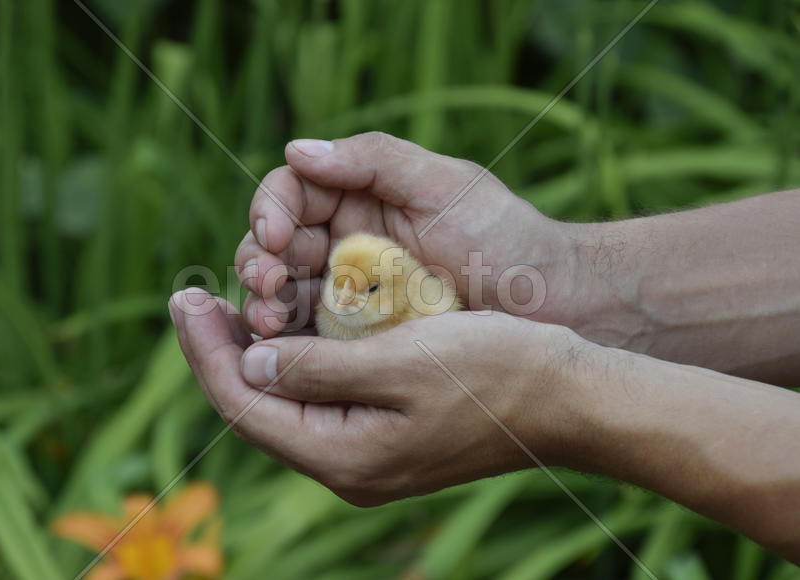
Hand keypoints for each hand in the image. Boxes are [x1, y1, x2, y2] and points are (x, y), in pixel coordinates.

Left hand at [169, 289, 583, 505]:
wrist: (564, 398)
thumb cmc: (493, 371)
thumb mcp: (400, 361)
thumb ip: (316, 369)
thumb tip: (248, 362)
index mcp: (344, 457)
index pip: (245, 405)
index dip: (205, 352)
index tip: (183, 298)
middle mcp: (346, 466)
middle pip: (256, 408)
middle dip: (219, 352)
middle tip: (193, 296)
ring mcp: (365, 453)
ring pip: (284, 404)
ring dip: (251, 355)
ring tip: (226, 305)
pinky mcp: (383, 433)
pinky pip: (317, 399)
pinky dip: (291, 361)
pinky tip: (283, 326)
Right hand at [234, 132, 575, 337]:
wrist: (552, 303)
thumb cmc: (502, 235)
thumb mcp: (442, 184)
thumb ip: (372, 160)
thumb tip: (295, 150)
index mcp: (360, 196)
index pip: (291, 195)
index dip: (271, 212)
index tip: (277, 235)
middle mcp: (346, 241)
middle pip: (276, 248)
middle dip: (259, 262)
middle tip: (266, 282)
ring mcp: (349, 292)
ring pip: (285, 294)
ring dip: (265, 304)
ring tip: (267, 319)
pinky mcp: (358, 337)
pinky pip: (310, 336)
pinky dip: (287, 341)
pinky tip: (279, 347)